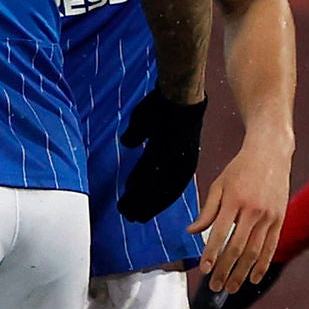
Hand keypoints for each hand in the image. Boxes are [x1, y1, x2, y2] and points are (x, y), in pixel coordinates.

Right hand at [117, 91, 207, 221]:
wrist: (178, 91)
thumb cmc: (163, 103)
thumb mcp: (148, 121)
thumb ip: (138, 134)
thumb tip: (128, 142)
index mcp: (180, 157)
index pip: (167, 185)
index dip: (154, 198)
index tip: (142, 208)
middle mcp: (179, 163)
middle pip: (162, 191)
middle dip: (147, 205)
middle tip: (132, 216)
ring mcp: (173, 159)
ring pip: (156, 187)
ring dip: (142, 201)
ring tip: (128, 211)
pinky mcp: (167, 154)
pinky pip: (152, 175)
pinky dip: (142, 188)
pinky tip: (132, 196)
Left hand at [191, 130, 290, 293]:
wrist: (270, 154)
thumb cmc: (240, 169)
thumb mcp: (219, 185)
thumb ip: (206, 211)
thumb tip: (190, 232)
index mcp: (234, 202)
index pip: (220, 234)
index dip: (211, 254)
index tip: (204, 270)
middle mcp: (253, 211)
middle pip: (238, 248)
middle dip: (225, 270)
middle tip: (215, 286)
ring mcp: (269, 216)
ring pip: (255, 251)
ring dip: (242, 272)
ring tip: (231, 287)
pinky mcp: (280, 219)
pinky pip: (271, 247)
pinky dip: (262, 264)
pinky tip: (253, 278)